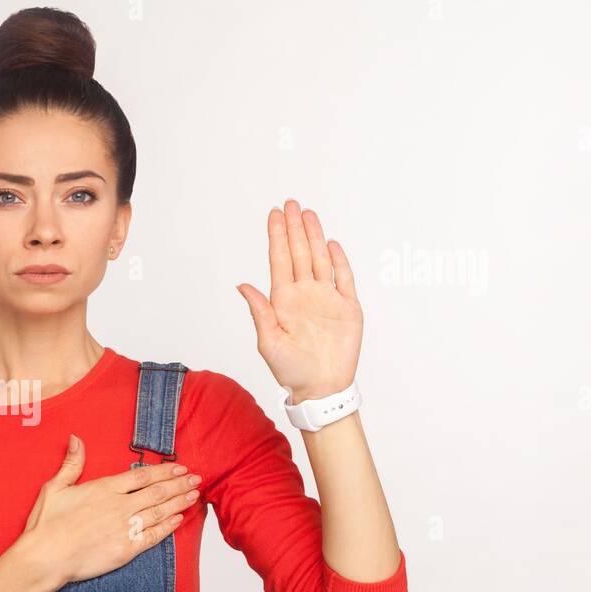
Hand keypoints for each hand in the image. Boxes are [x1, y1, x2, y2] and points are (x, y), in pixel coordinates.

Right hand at [14, 434, 200, 588]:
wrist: (47, 556)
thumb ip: (71, 463)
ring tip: (194, 495)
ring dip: (179, 502)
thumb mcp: (55, 487)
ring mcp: (125, 528)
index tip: (179, 468)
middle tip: (196, 479)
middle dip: (179, 484)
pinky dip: (168, 527)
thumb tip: (75, 439)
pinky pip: (154, 536)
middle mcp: (120, 506)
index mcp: (105, 488)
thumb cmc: (46, 524)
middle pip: (157, 492)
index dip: (164, 471)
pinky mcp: (127, 549)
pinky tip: (179, 520)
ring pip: (160, 512)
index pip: (143, 476)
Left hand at [236, 198, 362, 402]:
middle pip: (299, 253)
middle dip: (294, 228)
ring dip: (314, 236)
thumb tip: (242, 286)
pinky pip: (344, 278)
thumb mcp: (269, 343)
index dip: (277, 237)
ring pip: (320, 259)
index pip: (280, 260)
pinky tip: (331, 243)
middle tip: (290, 203)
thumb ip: (260, 312)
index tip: (273, 214)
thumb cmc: (291, 370)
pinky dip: (339, 260)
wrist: (322, 388)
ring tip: (307, 214)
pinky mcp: (347, 307)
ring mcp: (326, 299)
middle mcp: (304, 294)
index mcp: (283, 301)